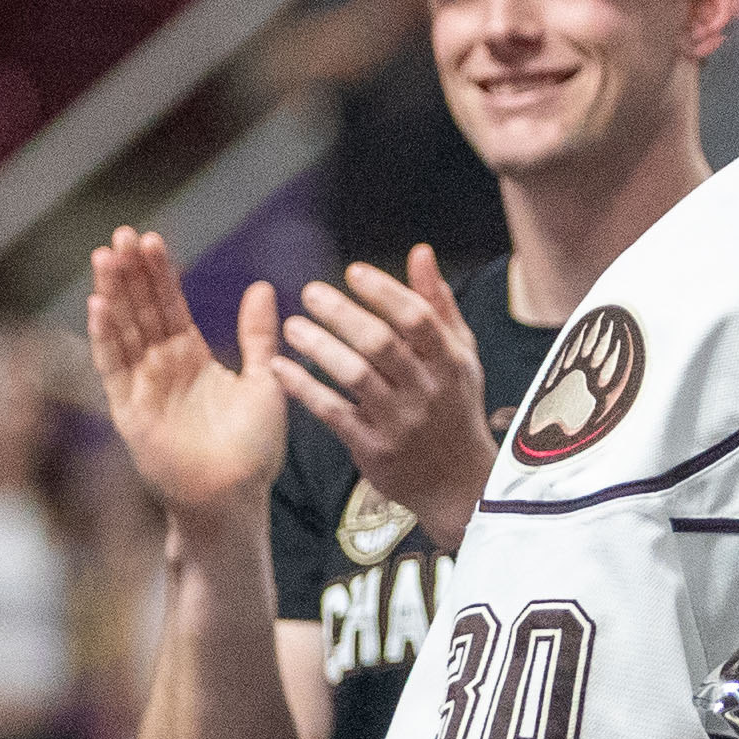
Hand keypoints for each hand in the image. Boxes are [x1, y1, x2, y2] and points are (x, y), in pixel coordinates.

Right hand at [85, 228, 289, 530]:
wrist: (235, 500)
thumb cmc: (253, 451)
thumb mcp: (265, 384)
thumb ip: (258, 337)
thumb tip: (264, 287)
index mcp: (192, 357)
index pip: (170, 305)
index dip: (160, 273)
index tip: (151, 238)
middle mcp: (162, 366)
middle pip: (141, 310)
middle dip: (131, 273)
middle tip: (122, 234)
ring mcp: (142, 386)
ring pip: (122, 330)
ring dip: (113, 293)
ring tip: (105, 255)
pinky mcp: (128, 410)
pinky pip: (112, 367)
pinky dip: (104, 336)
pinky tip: (98, 303)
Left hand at [271, 245, 496, 552]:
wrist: (458, 485)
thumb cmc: (453, 409)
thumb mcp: (458, 356)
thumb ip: (436, 304)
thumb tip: (420, 253)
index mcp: (449, 362)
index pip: (417, 319)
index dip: (384, 292)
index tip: (353, 272)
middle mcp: (427, 391)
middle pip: (382, 344)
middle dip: (343, 314)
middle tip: (310, 293)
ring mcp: (400, 422)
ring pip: (355, 376)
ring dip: (320, 347)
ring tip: (292, 327)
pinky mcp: (374, 449)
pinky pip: (333, 413)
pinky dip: (305, 389)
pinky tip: (280, 369)